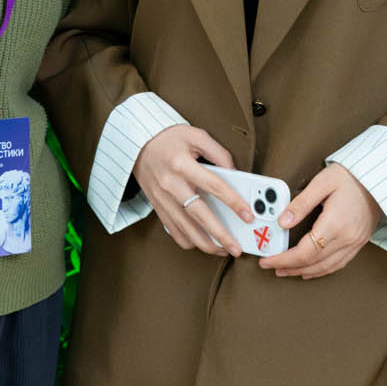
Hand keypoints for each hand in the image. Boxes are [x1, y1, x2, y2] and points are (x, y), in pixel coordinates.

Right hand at [133, 125, 251, 256]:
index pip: (214, 186)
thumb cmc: (169, 139)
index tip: (248, 215)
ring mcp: (162, 199)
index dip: (234, 202)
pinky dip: (189, 241)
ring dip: (207, 244)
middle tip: (236, 247)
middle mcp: (171, 184)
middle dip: (221, 235)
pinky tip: (203, 242)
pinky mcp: (158, 208)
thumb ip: (219, 154)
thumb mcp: (196, 136)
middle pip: (200, 215)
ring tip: (223, 249)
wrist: (138, 144)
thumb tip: (235, 174)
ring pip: (186, 230)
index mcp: (182, 164)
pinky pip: (174, 231)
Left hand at [261, 164, 379, 278]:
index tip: (267, 260)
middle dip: (290, 267)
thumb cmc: (351, 177)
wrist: (379, 178)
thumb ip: (301, 204)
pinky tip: (311, 269)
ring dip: (304, 272)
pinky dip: (321, 270)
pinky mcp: (359, 242)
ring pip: (326, 267)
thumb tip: (282, 221)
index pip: (304, 252)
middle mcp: (346, 238)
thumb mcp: (322, 182)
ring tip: (287, 270)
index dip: (283, 259)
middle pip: (313, 263)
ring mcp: (355, 242)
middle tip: (272, 266)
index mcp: (335, 224)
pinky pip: (338, 264)